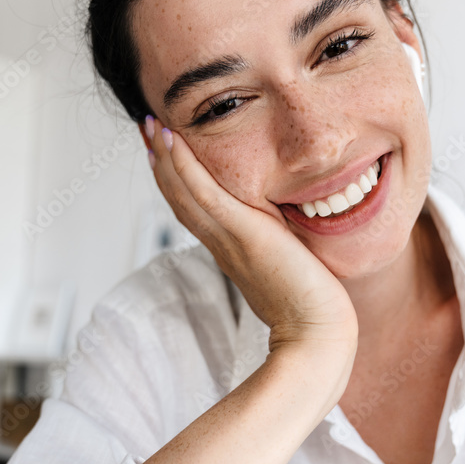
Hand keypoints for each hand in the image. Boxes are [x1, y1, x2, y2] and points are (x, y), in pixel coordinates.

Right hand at [145, 116, 357, 354]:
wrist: (316, 336)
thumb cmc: (313, 310)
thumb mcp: (293, 266)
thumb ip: (284, 245)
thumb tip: (293, 229)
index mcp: (232, 251)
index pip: (195, 210)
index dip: (177, 181)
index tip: (166, 153)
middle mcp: (222, 245)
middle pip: (179, 198)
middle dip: (161, 162)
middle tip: (147, 130)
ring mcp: (228, 239)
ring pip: (183, 192)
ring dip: (164, 157)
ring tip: (151, 127)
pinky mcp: (242, 234)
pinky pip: (203, 194)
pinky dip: (184, 166)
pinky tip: (172, 141)